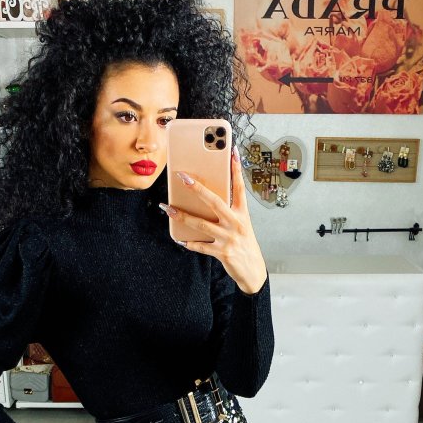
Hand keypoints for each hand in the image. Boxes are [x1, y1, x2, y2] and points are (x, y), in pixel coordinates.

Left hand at [159, 146, 268, 294]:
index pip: (239, 187)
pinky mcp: (222, 252)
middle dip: (197, 189)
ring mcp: (229, 238)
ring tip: (169, 209)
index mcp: (242, 213)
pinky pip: (201, 246)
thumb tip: (206, 198)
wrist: (253, 270)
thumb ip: (227, 212)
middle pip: (215, 202)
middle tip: (182, 177)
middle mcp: (236, 223)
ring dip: (183, 216)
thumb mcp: (241, 224)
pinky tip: (179, 238)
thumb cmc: (244, 243)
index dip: (236, 169)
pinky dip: (189, 242)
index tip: (232, 152)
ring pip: (202, 224)